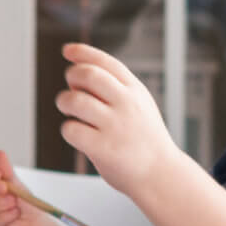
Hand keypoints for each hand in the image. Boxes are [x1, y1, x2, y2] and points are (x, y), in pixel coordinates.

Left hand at [56, 43, 177, 197]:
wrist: (160, 174)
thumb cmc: (143, 139)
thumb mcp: (140, 105)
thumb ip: (116, 88)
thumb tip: (77, 71)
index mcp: (136, 90)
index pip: (106, 62)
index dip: (83, 52)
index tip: (67, 50)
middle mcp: (127, 104)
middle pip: (88, 74)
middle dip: (72, 76)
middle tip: (71, 88)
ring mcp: (115, 126)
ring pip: (74, 100)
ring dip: (64, 102)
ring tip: (69, 110)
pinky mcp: (103, 148)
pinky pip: (71, 129)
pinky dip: (68, 129)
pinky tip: (76, 133)